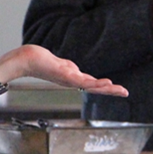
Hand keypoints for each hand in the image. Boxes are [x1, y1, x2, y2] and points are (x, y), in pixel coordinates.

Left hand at [0, 45, 128, 96]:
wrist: (27, 60)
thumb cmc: (41, 62)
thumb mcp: (61, 65)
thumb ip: (71, 69)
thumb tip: (78, 72)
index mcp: (72, 79)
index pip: (93, 84)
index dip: (106, 87)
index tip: (120, 89)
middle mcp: (72, 81)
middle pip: (95, 88)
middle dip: (111, 91)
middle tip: (125, 93)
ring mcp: (69, 79)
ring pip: (91, 85)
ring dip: (106, 88)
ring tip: (119, 89)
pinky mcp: (65, 75)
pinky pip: (83, 80)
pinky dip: (95, 83)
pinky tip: (105, 82)